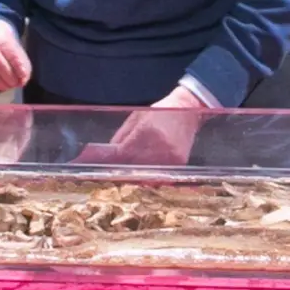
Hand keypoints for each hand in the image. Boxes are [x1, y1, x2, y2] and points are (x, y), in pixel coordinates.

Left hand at [71, 86, 208, 166]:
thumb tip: (108, 154)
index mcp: (147, 131)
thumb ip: (122, 137)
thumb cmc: (160, 111)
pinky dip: (151, 177)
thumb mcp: (137, 118)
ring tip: (126, 179)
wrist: (189, 110)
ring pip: (147, 173)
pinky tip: (144, 177)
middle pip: (134, 166)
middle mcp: (160, 146)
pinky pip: (160, 174)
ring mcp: (171, 156)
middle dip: (121, 172)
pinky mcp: (179, 162)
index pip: (124, 153)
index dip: (112, 162)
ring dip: (135, 177)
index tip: (100, 168)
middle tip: (111, 177)